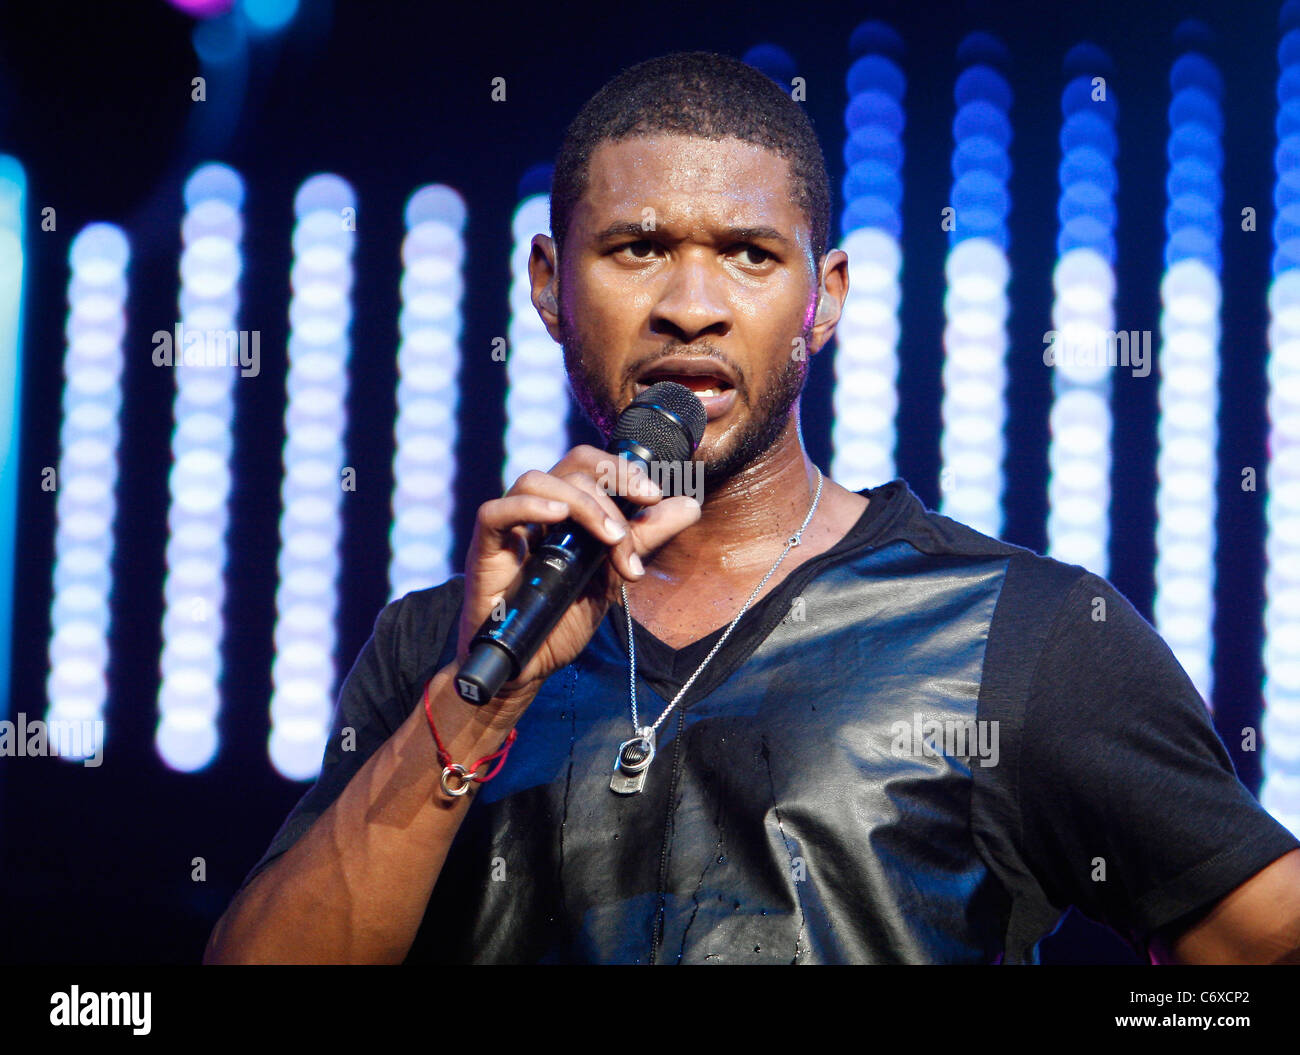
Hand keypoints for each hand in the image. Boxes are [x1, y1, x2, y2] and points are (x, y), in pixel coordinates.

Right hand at [456, 445, 700, 717]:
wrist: (530, 665)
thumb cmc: (564, 618)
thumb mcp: (614, 576)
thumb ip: (645, 538)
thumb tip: (690, 505)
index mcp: (567, 511)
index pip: (591, 464)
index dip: (622, 469)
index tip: (653, 495)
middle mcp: (537, 511)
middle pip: (570, 469)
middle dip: (610, 494)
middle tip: (629, 534)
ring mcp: (509, 528)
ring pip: (536, 481)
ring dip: (581, 503)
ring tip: (608, 538)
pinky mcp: (484, 550)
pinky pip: (495, 512)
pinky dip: (527, 507)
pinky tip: (556, 517)